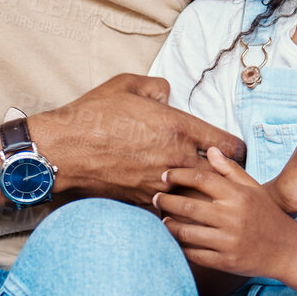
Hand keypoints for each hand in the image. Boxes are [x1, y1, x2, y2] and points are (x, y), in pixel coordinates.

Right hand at [28, 74, 244, 207]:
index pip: (228, 146)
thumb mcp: (127, 85)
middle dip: (223, 177)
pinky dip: (174, 208)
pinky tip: (172, 205)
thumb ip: (157, 87)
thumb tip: (168, 94)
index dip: (235, 150)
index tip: (231, 152)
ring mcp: (160, 183)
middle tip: (221, 177)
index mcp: (178, 127)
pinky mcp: (143, 201)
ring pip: (197, 196)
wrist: (62, 149)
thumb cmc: (93, 115)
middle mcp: (175, 157)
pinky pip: (170, 210)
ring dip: (199, 194)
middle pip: (220, 177)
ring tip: (198, 193)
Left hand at [156, 147, 295, 278]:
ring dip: (169, 226)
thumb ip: (230, 170)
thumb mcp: (254, 189)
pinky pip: (194, 254)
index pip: (201, 179)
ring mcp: (228, 241)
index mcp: (238, 196)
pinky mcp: (225, 261)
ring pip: (186, 232)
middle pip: (188, 206)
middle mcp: (233, 217)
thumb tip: (211, 150)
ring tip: (163, 220)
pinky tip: (175, 240)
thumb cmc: (268, 215)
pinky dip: (180, 247)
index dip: (179, 175)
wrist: (287, 249)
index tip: (165, 176)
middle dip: (166, 201)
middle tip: (156, 198)